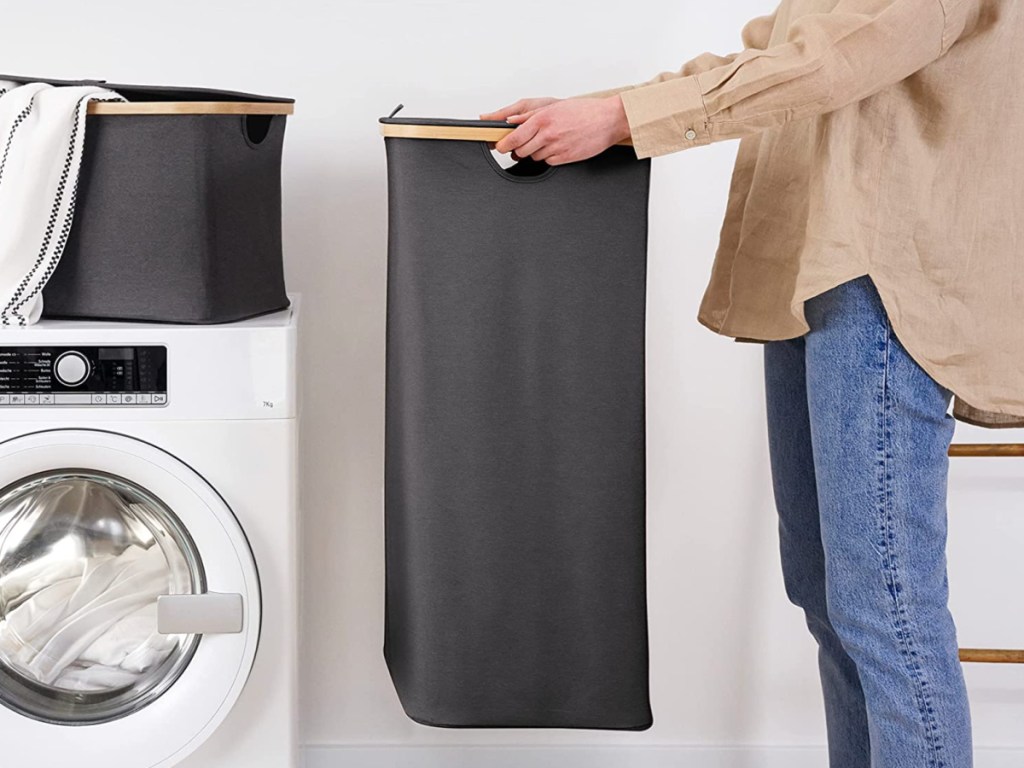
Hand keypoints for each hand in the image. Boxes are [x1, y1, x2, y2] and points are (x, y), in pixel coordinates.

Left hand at [492, 97, 630, 165]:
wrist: (608, 120)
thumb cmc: (584, 111)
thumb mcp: (554, 107)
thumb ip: (530, 115)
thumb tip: (511, 121)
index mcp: (543, 119)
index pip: (514, 137)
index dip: (504, 144)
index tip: (500, 146)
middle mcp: (548, 135)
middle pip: (521, 150)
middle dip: (519, 149)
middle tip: (524, 143)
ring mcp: (557, 148)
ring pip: (534, 157)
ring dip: (535, 152)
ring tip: (547, 141)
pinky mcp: (565, 158)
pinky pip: (548, 162)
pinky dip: (549, 157)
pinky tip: (557, 147)